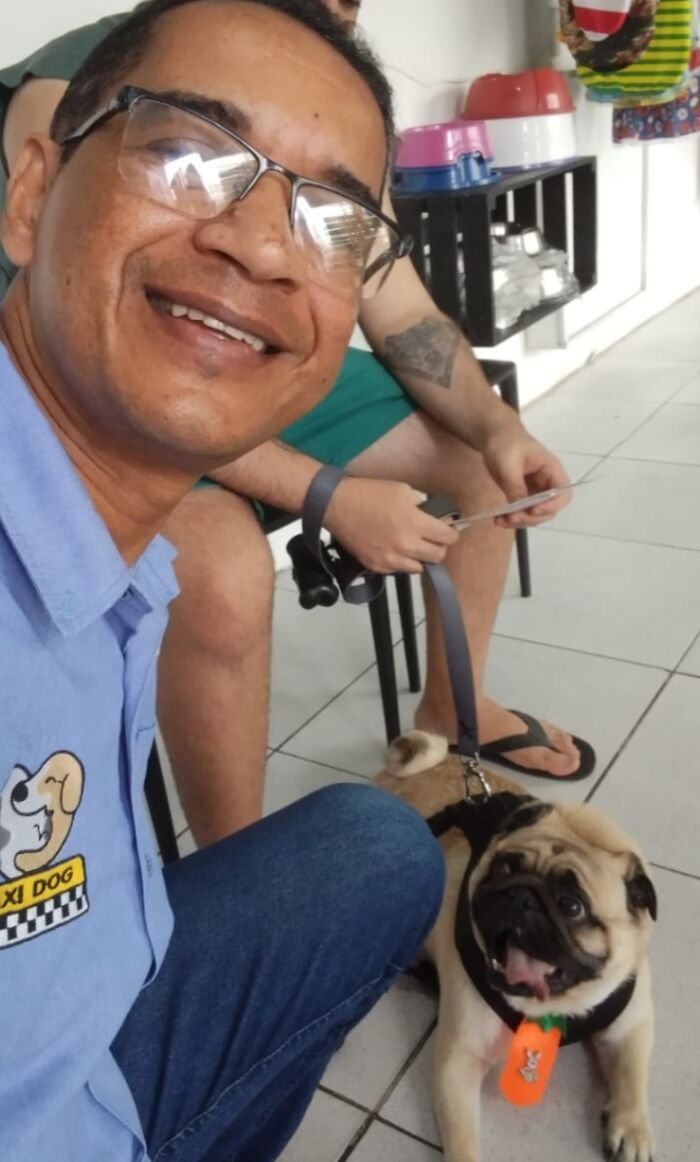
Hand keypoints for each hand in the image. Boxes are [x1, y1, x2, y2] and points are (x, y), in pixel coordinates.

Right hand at [325, 477, 458, 572]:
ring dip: (419, 557)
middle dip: (438, 546)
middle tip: (431, 538)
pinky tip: (393, 548)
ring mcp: (390, 559)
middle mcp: (405, 545)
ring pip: (419, 568)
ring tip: (411, 545)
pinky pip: (398, 570)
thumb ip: (423, 505)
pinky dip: (400, 561)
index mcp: (415, 523)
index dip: (451, 533)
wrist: (338, 505)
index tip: (448, 530)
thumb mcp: (403, 490)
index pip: (448, 537)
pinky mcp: (376, 566)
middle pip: (437, 556)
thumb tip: (436, 517)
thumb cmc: (370, 494)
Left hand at [480, 424, 570, 528]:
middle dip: (532, 517)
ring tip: (500, 521)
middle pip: (550, 509)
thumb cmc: (504, 442)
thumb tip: (520, 508)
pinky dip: (512, 518)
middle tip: (511, 518)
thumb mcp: (508, 463)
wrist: (492, 435)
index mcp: (551, 469)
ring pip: (535, 514)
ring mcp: (535, 490)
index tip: (533, 510)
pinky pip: (522, 511)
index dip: (552, 505)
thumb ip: (516, 486)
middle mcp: (547, 483)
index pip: (563, 493)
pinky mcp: (522, 495)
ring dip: (520, 521)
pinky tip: (498, 519)